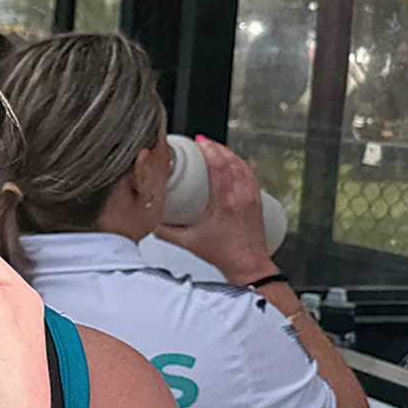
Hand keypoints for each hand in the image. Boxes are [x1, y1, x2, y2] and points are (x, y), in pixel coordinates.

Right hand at [155, 137, 272, 283]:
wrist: (248, 265)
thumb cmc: (224, 254)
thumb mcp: (188, 242)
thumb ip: (165, 231)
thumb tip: (150, 221)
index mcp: (225, 203)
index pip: (219, 166)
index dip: (209, 150)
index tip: (199, 142)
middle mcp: (241, 196)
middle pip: (231, 160)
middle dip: (217, 147)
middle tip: (204, 142)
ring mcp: (251, 197)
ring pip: (243, 165)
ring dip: (230, 153)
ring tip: (217, 148)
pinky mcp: (257, 200)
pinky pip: (250, 174)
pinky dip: (241, 163)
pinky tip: (234, 162)